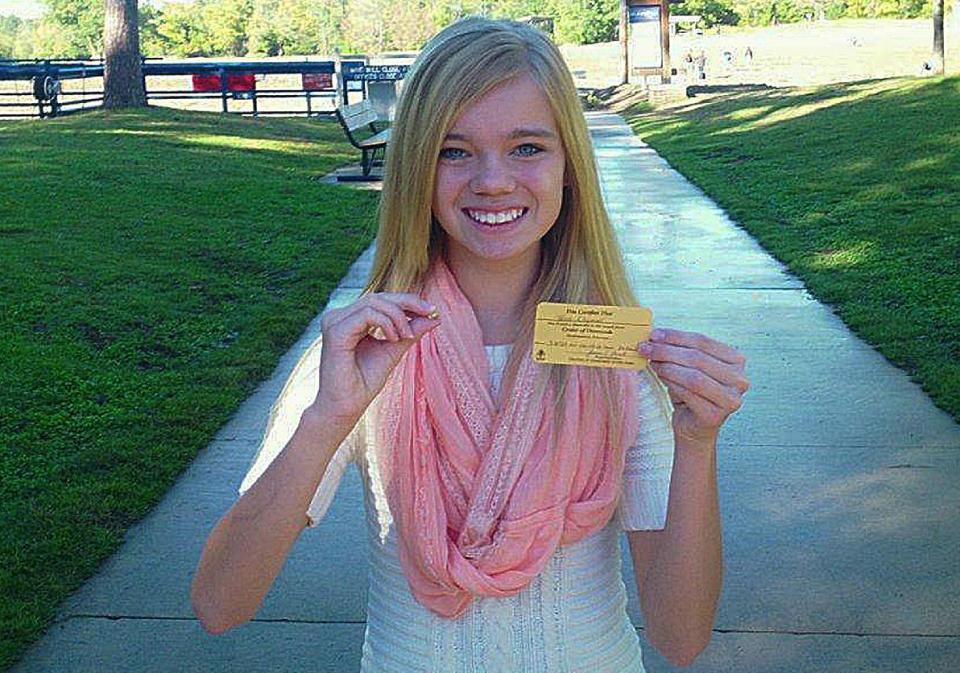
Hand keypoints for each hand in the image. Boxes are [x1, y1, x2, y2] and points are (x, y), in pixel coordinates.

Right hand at [312, 293, 440, 424]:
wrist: (346, 407)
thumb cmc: (364, 382)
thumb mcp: (393, 350)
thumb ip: (410, 332)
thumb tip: (434, 316)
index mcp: (349, 319)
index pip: (380, 300)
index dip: (407, 301)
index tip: (432, 310)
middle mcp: (338, 317)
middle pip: (378, 297)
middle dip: (407, 303)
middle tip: (430, 313)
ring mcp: (334, 322)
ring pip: (373, 302)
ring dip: (398, 317)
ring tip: (407, 336)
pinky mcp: (335, 331)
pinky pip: (367, 314)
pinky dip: (386, 323)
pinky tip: (394, 338)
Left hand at [637, 328, 748, 449]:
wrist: (694, 427)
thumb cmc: (691, 392)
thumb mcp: (688, 366)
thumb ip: (679, 350)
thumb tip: (655, 336)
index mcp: (736, 360)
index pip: (703, 341)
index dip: (676, 336)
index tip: (654, 335)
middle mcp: (739, 379)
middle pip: (697, 358)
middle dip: (667, 351)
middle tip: (646, 348)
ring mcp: (730, 399)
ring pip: (693, 376)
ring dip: (668, 367)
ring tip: (651, 362)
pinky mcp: (716, 415)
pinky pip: (688, 394)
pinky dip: (671, 383)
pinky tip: (659, 376)